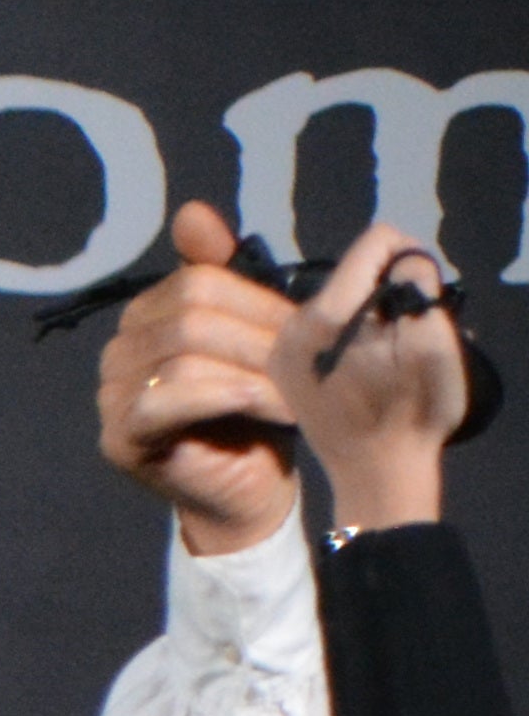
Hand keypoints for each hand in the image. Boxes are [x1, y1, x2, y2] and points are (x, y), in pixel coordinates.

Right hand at [95, 203, 305, 558]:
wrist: (249, 488)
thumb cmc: (255, 409)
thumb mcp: (253, 331)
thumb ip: (229, 274)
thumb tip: (191, 211)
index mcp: (147, 315)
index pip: (199, 282)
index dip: (260, 303)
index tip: (307, 333)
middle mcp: (118, 349)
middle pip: (190, 316)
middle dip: (259, 340)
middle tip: (308, 369)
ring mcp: (109, 394)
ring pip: (183, 355)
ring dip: (253, 373)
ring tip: (294, 395)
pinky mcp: (118, 436)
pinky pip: (163, 399)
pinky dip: (225, 399)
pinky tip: (267, 410)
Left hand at [294, 226, 469, 536]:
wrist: (375, 473)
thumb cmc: (414, 412)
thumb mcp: (432, 343)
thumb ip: (417, 286)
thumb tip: (402, 258)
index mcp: (326, 317)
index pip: (374, 242)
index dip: (410, 254)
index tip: (420, 290)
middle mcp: (292, 325)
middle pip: (353, 268)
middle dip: (388, 283)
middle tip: (405, 327)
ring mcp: (282, 347)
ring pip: (337, 294)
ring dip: (369, 307)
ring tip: (387, 349)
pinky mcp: (282, 365)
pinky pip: (320, 323)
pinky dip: (348, 329)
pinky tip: (364, 361)